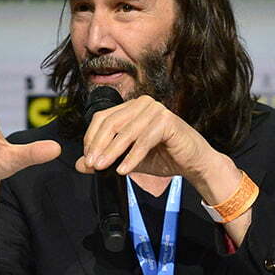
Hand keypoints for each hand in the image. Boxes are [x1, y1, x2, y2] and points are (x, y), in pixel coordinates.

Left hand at [77, 95, 238, 202]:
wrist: (194, 163)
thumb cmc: (164, 157)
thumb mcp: (127, 160)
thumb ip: (106, 159)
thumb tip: (79, 165)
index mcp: (131, 107)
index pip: (102, 118)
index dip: (91, 138)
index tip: (87, 158)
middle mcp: (142, 103)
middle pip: (111, 123)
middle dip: (98, 146)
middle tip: (92, 164)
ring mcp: (155, 109)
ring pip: (126, 132)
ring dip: (112, 152)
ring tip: (102, 168)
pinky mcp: (167, 121)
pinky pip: (143, 141)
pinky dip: (131, 157)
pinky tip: (123, 170)